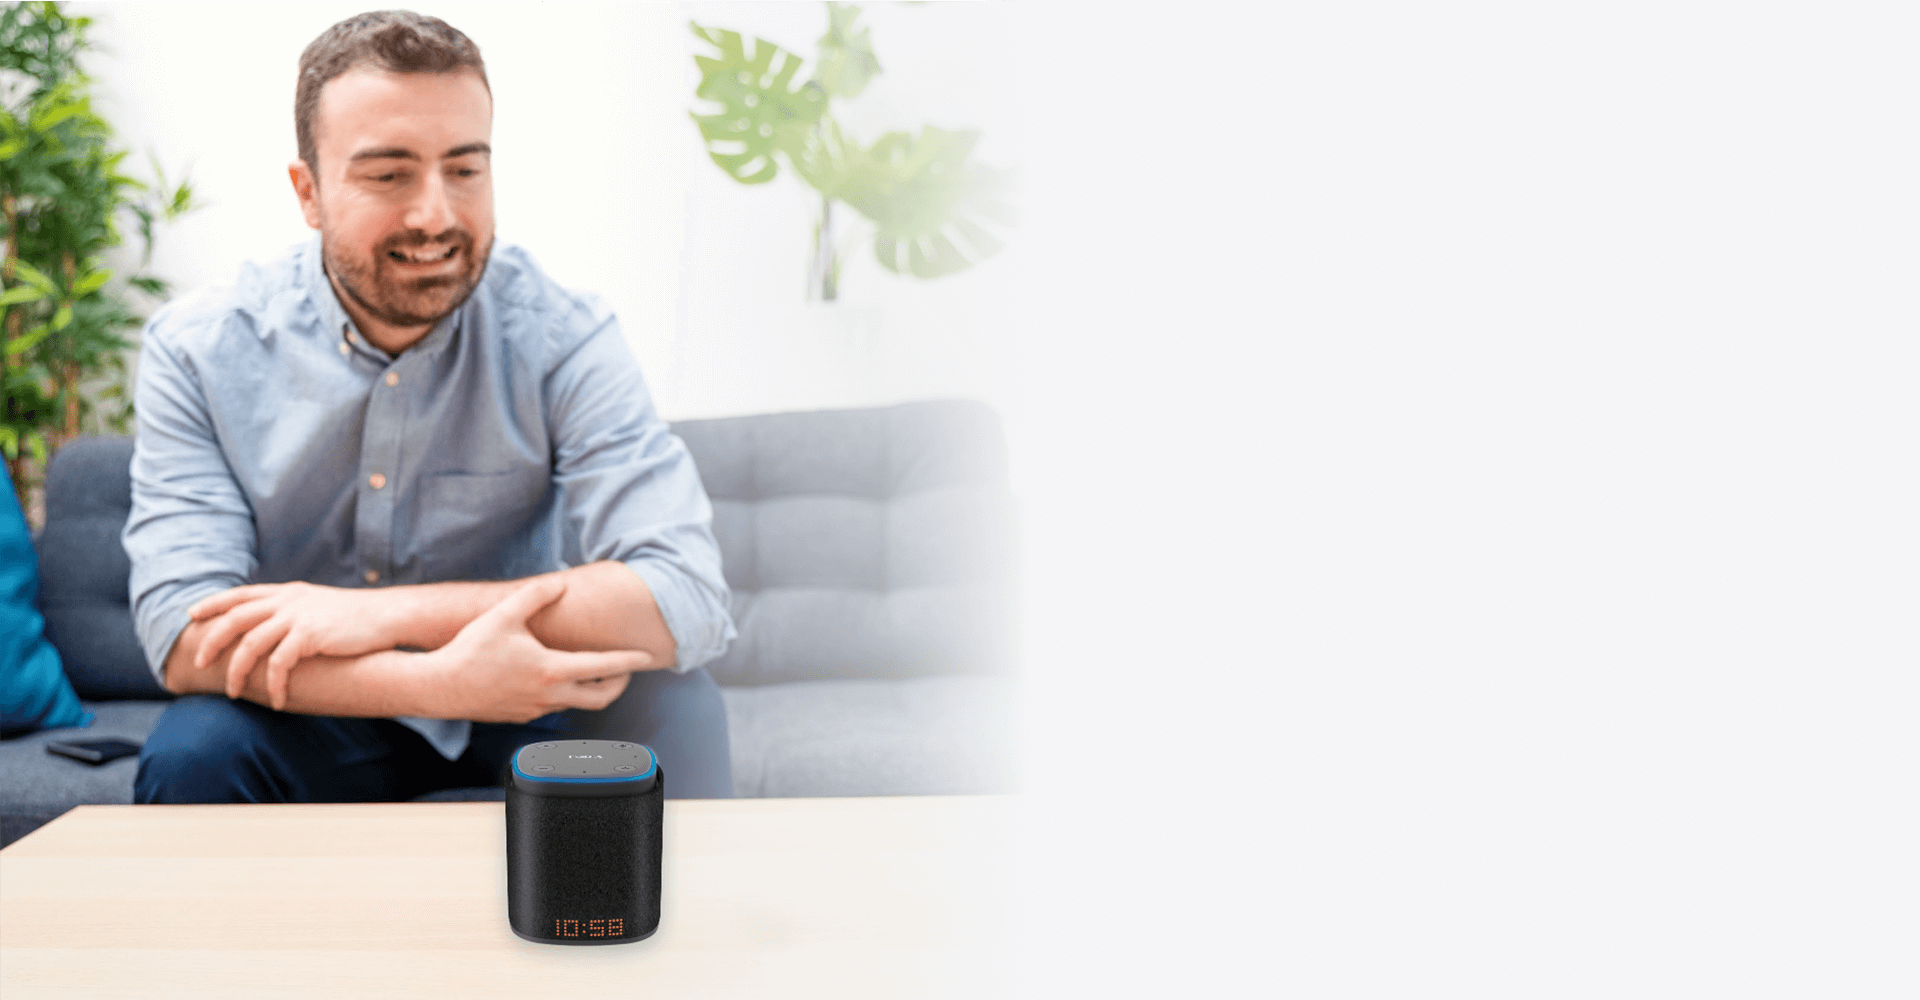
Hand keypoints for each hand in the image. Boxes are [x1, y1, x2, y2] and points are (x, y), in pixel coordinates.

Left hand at [190, 582, 396, 707]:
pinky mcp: (310, 636)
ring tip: (233, 692)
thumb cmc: (355, 616)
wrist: (387, 616)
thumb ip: (292, 609)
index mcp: (287, 593)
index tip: (192, 614)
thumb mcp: (317, 604)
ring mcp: (298, 618)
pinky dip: (274, 685)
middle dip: (212, 642)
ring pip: (251, 644)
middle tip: (200, 663)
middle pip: (235, 619)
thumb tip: (273, 625)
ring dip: (238, 671)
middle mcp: (287, 602)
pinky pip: (280, 664)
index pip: (240, 594)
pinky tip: (278, 701)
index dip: (213, 603)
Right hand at [422, 576, 653, 723]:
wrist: (439, 687)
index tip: (648, 656)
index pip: (604, 667)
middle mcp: (549, 696)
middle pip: (601, 697)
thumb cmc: (470, 650)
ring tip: (595, 671)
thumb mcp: (504, 615)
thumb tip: (560, 583)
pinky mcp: (522, 717)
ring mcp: (536, 710)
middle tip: (626, 669)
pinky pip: (554, 708)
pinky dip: (566, 695)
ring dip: (591, 689)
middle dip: (619, 683)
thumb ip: (535, 595)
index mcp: (551, 670)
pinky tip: (557, 679)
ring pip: (577, 704)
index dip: (630, 661)